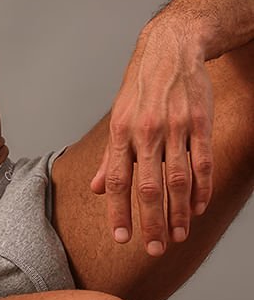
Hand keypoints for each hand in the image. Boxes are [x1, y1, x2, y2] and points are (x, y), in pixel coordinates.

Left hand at [90, 23, 214, 255]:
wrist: (171, 49)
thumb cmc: (140, 86)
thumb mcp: (118, 115)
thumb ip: (110, 155)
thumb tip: (98, 188)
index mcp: (121, 130)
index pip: (118, 179)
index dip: (118, 210)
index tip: (121, 238)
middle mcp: (146, 130)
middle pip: (148, 186)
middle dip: (151, 222)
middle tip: (155, 249)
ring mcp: (175, 127)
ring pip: (177, 179)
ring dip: (178, 212)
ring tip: (178, 236)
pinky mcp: (200, 123)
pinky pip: (202, 163)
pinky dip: (201, 189)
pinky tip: (198, 208)